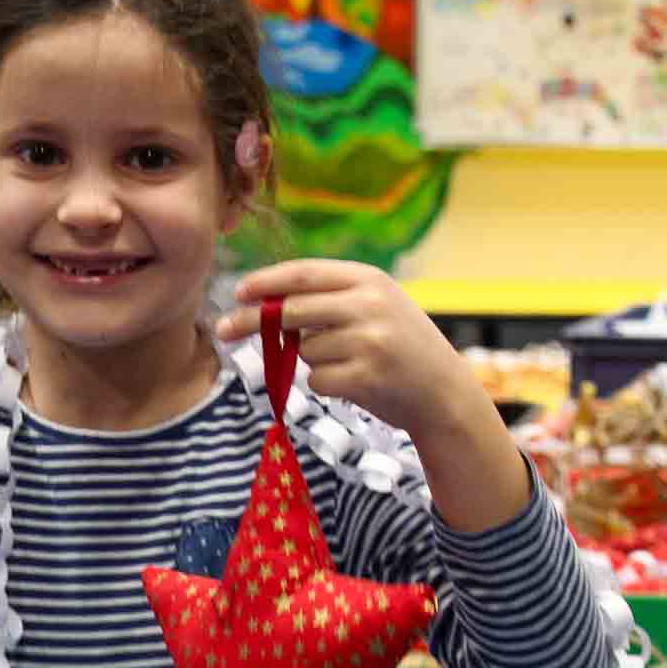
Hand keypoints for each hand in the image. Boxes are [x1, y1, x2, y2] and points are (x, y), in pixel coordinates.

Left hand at [212, 259, 480, 439]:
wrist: (444, 393)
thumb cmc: (400, 347)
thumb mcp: (376, 306)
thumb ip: (328, 299)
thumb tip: (261, 304)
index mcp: (369, 280)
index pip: (303, 274)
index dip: (265, 282)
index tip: (237, 292)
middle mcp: (368, 305)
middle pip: (289, 310)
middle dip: (250, 321)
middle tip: (222, 330)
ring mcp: (367, 341)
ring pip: (303, 350)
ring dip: (313, 361)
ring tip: (353, 363)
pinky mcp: (364, 376)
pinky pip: (317, 379)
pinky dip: (327, 384)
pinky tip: (358, 383)